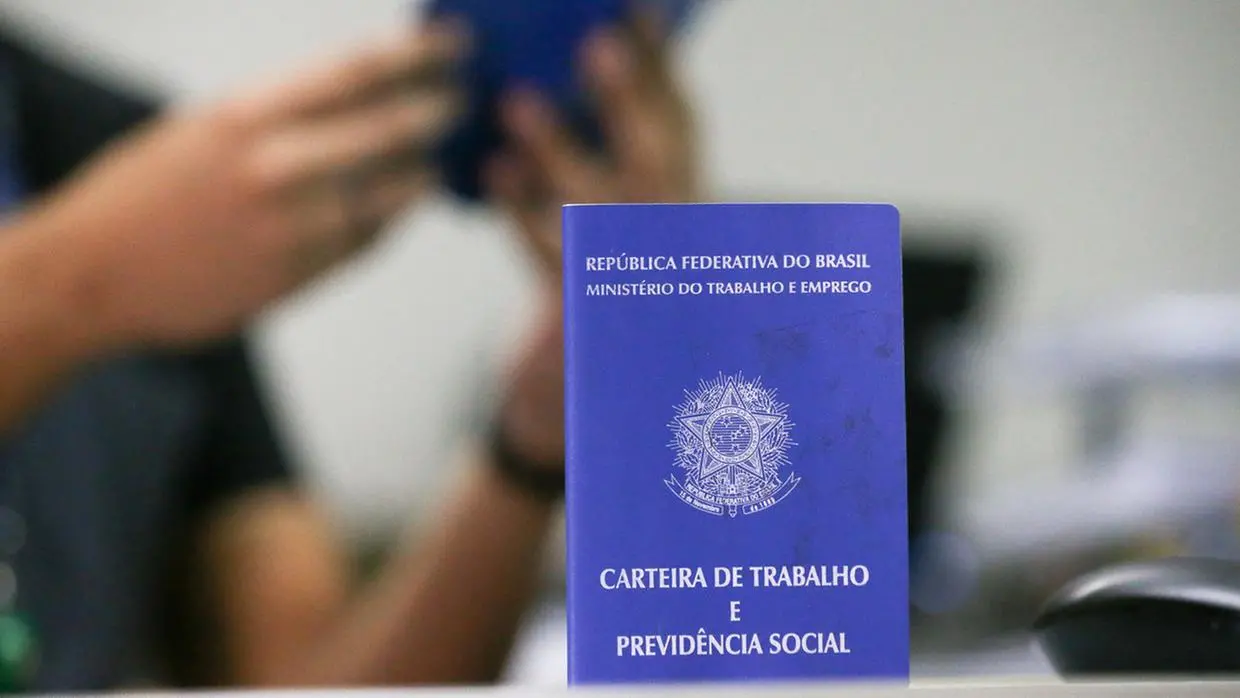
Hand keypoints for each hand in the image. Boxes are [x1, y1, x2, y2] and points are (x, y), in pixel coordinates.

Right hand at [22, 23, 466, 349]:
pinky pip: (369, 241)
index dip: (418, 55)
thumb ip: (282, 114)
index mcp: (248, 113)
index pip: (356, 71)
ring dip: (421, 175)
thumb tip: (357, 97)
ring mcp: (293, 225)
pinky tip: (395, 210)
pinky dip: (389, 222)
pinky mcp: (299, 275)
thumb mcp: (206, 128)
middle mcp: (277, 165)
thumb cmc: (146, 191)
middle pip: (390, 128)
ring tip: (430, 166)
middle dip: (437, 112)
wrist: (95, 274)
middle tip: (460, 104)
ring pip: (393, 193)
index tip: (455, 46)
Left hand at [486, 10, 699, 466]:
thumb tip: (560, 67)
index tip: (642, 6)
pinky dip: (521, 214)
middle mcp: (674, 241)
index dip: (663, 65)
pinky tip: (494, 174)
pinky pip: (552, 262)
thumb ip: (603, 153)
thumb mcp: (613, 219)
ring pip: (602, 212)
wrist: (584, 399)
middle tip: (594, 43)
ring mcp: (636, 285)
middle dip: (626, 101)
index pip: (683, 124)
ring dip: (561, 154)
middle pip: (657, 161)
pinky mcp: (586, 320)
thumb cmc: (597, 289)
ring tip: (516, 104)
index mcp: (686, 202)